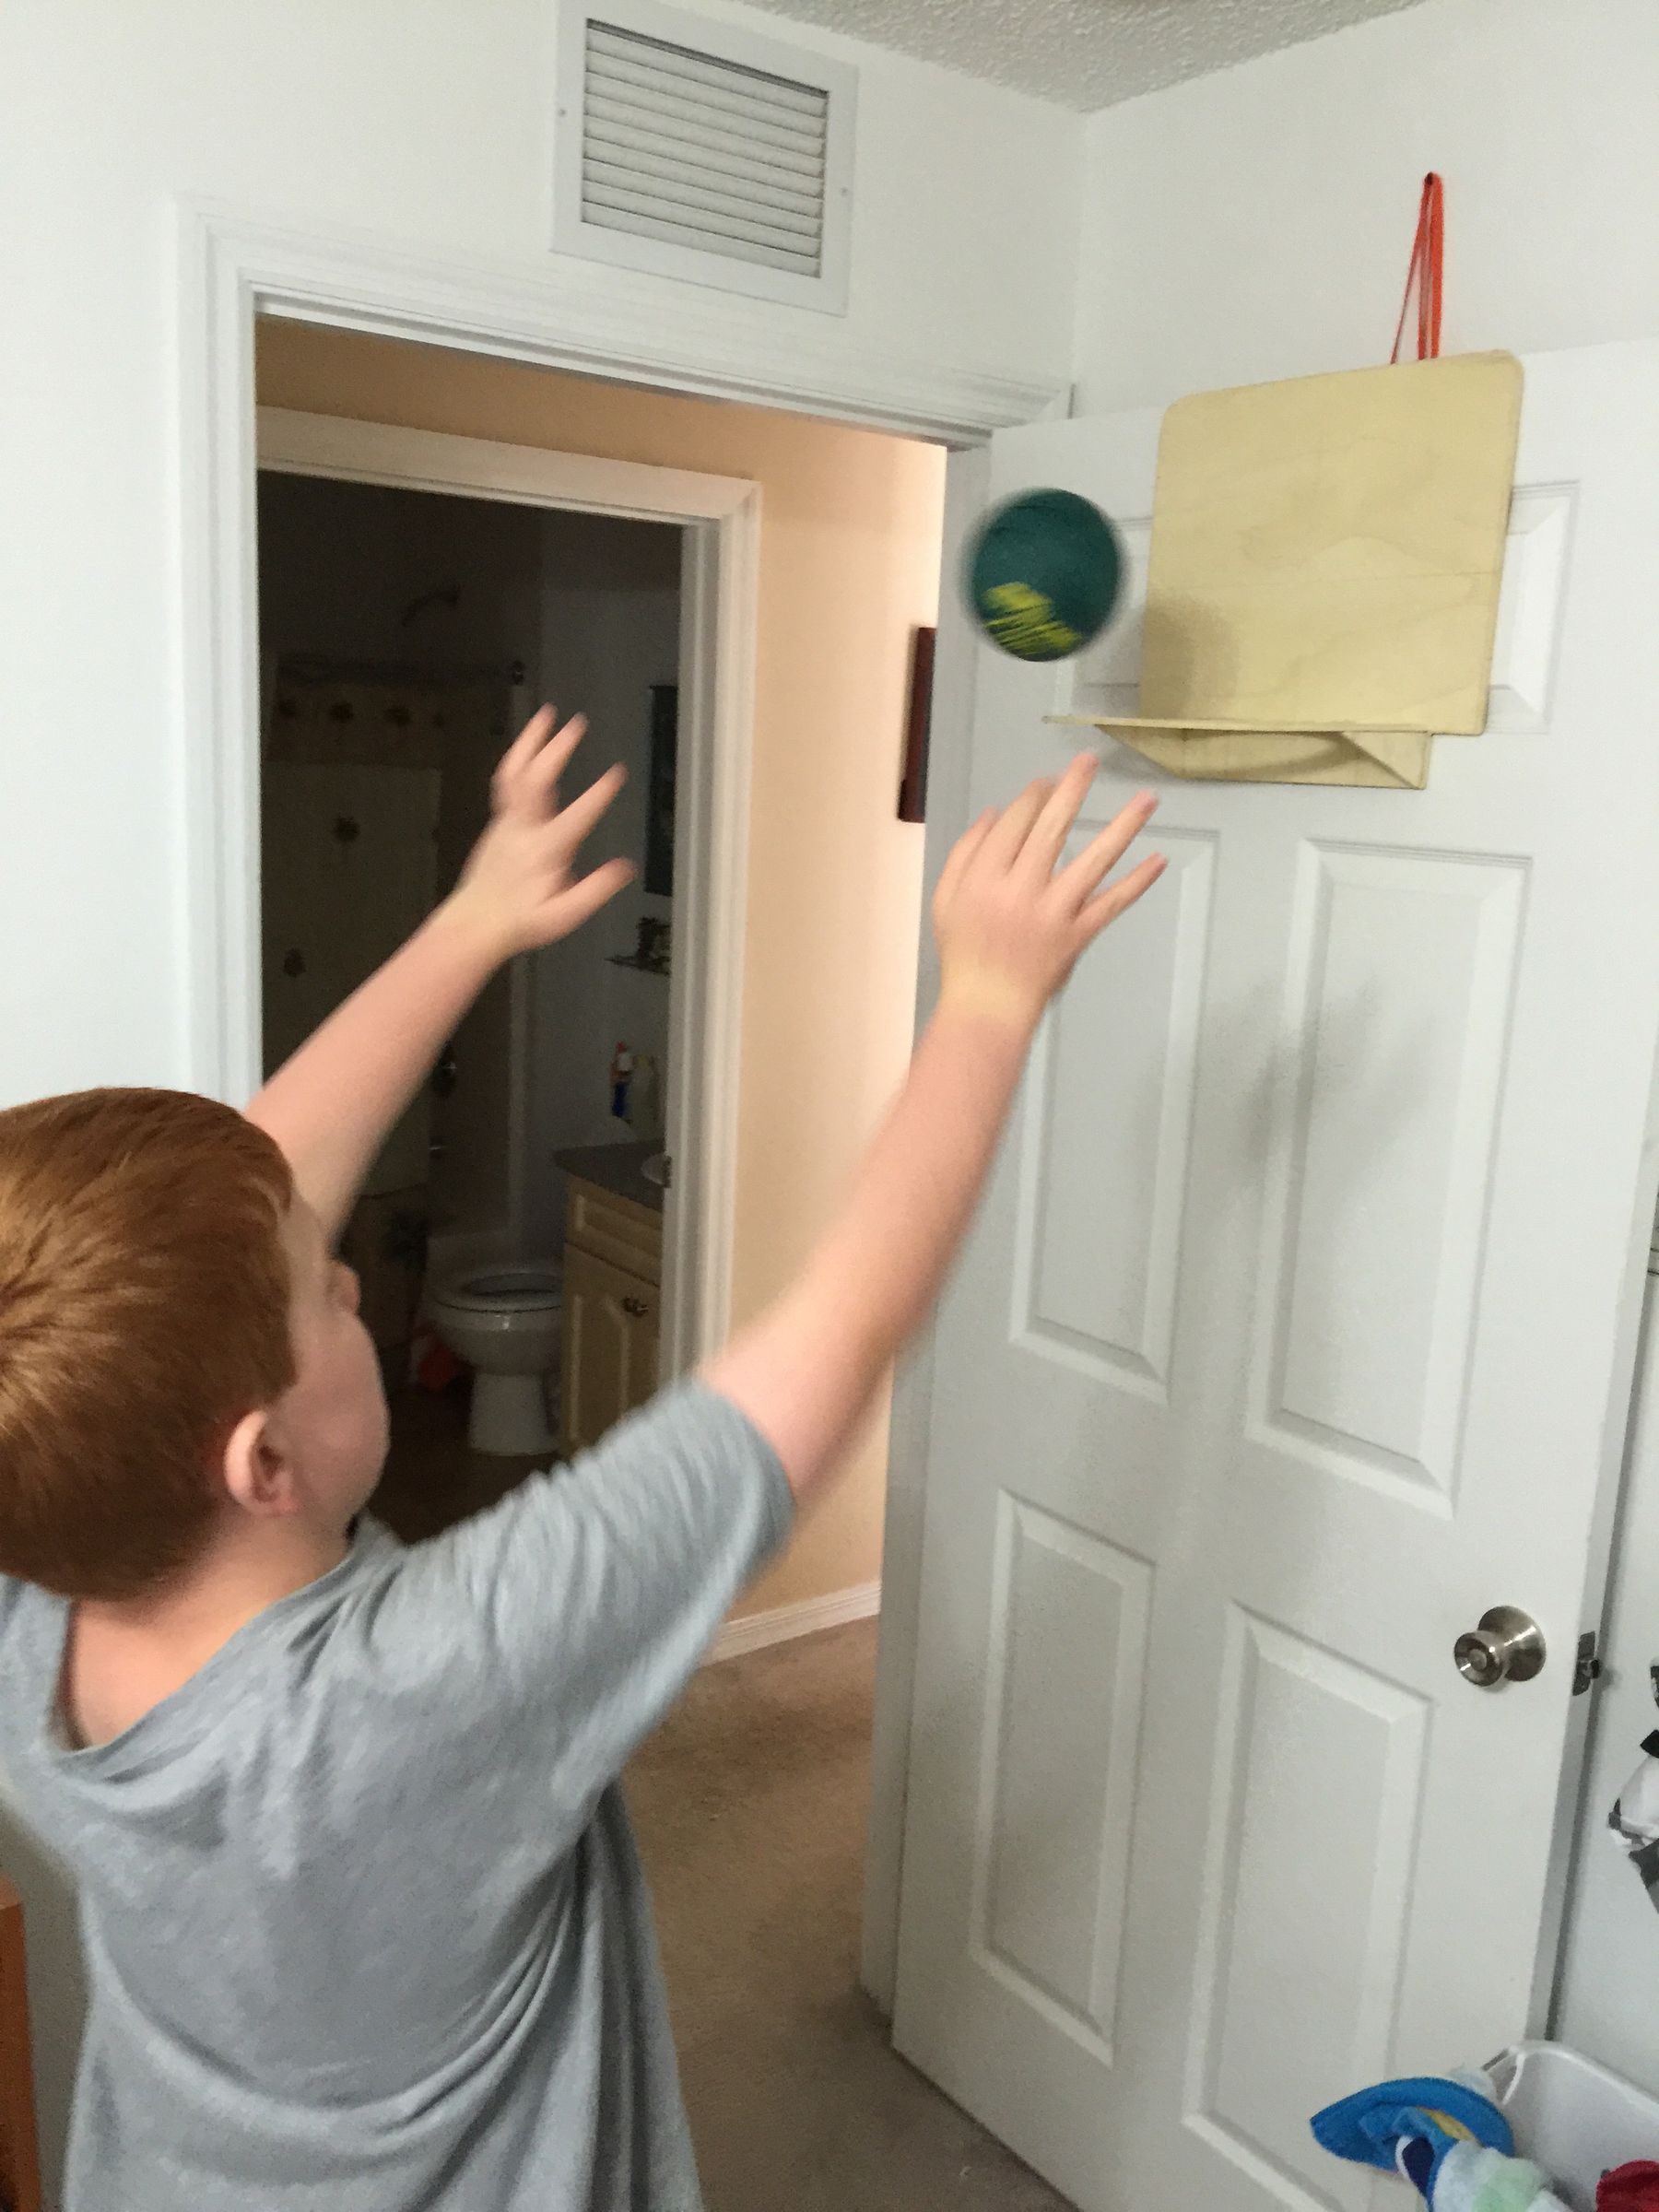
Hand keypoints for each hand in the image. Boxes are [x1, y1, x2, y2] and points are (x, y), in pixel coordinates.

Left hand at [447, 707, 633, 959]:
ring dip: (531, 740)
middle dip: (558, 748)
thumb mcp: (564, 915)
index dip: (597, 794)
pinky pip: (507, 780)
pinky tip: (529, 746)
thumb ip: (594, 890)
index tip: (616, 773)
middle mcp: (524, 829)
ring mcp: (507, 821)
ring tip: (546, 714)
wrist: (475, 923)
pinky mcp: (498, 821)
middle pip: (539, 779)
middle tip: (577, 723)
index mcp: (545, 850)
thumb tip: (625, 868)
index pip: (577, 816)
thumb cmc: (523, 921)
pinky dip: (518, 757)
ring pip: (516, 771)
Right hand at [933, 754, 1163, 1026]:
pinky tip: (1158, 860)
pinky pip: (1111, 904)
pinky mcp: (1077, 934)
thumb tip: (996, 813)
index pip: (1013, 824)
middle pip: (1050, 829)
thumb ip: (965, 853)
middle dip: (1072, 791)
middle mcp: (1019, 889)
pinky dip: (1136, 883)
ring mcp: (1052, 912)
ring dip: (1122, 827)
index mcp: (983, 878)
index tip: (1048, 780)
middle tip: (1090, 760)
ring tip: (1147, 799)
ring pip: (1092, 860)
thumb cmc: (964, 952)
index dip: (1032, 797)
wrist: (987, 1007)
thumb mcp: (946, 899)